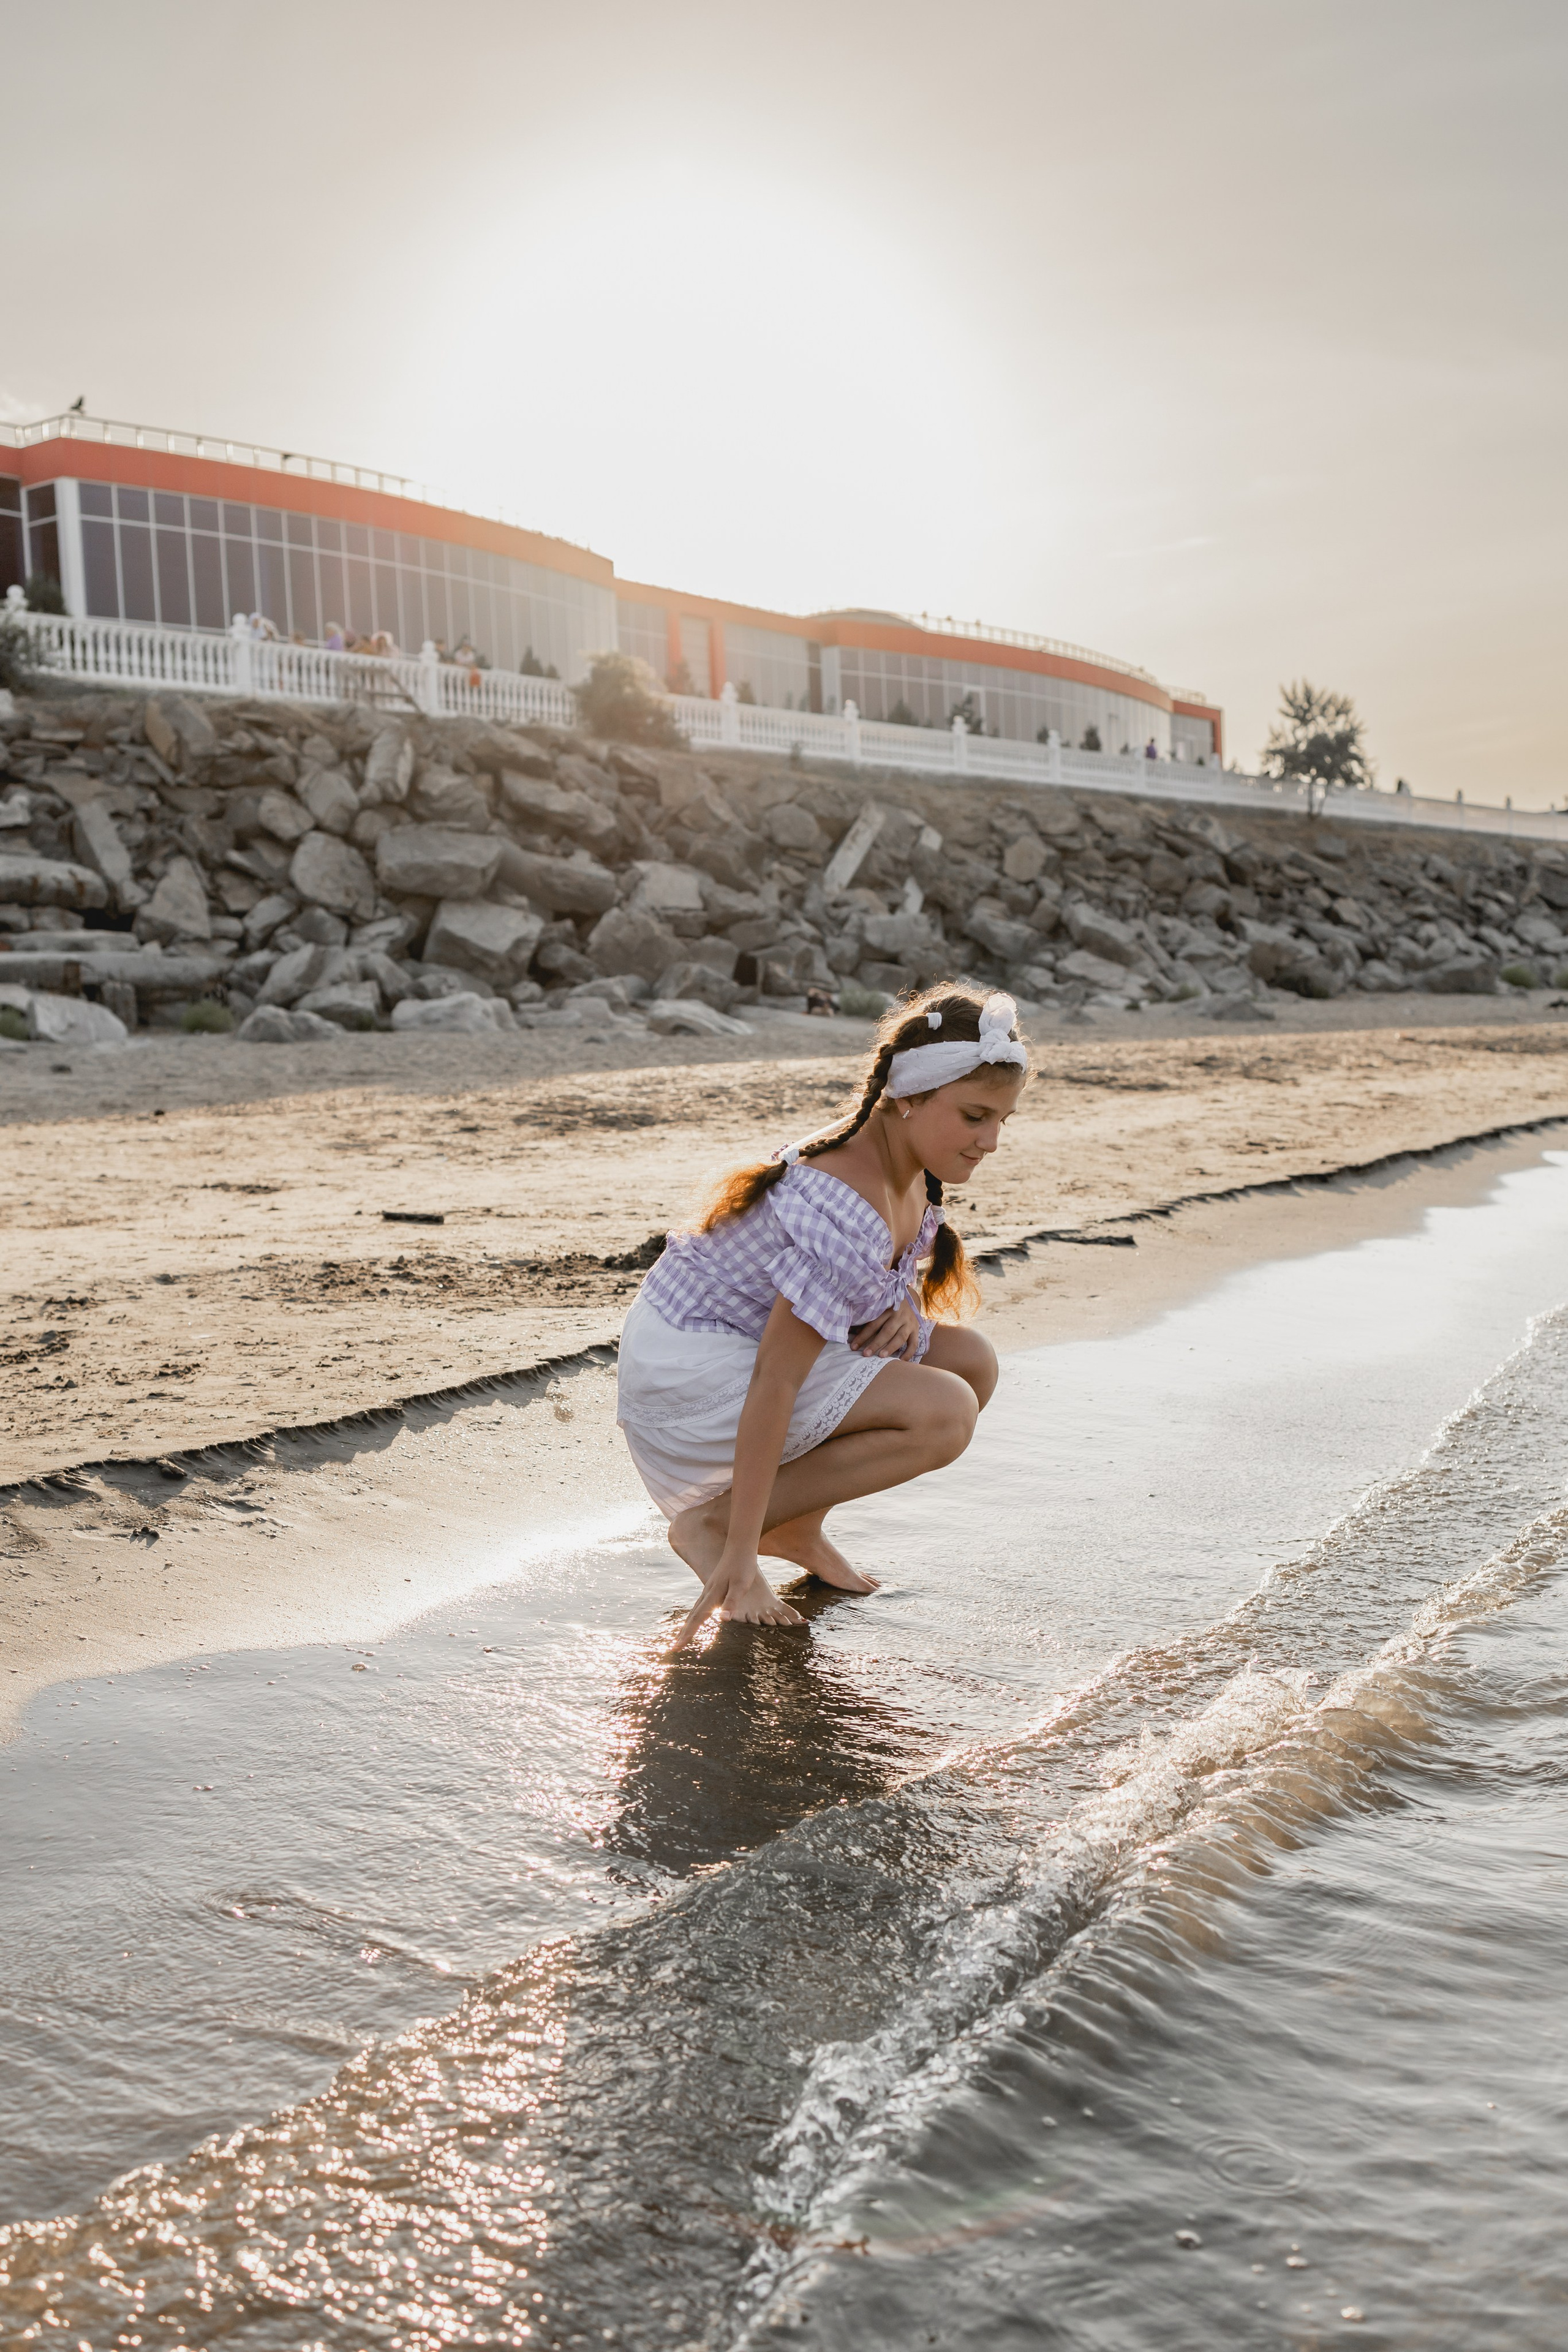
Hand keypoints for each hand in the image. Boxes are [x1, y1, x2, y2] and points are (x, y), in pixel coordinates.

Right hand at [671, 1556, 805, 1649]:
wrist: (740, 1547)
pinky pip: (699, 1605)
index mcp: (713, 1595)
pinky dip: (694, 1616)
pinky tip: (696, 1618)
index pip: (697, 1619)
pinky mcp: (712, 1587)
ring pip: (694, 1611)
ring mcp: (708, 1589)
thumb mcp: (741, 1585)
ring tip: (683, 1637)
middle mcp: (707, 1593)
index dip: (688, 1634)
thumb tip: (723, 1620)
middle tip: (675, 1648)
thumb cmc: (743, 1566)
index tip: (678, 1647)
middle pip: (692, 1617)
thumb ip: (732, 1602)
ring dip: (688, 1625)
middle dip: (684, 1633)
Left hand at [849, 1298, 922, 1359]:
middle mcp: (900, 1315)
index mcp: (888, 1308)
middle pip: (887, 1331)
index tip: (853, 1347)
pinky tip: (901, 1361)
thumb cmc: (889, 1307)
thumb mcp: (880, 1307)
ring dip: (890, 1347)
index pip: (874, 1324)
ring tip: (881, 1357)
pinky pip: (914, 1343)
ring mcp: (909, 1323)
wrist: (909, 1300)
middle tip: (866, 1354)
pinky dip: (908, 1353)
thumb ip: (870, 1318)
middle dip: (875, 1343)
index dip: (863, 1336)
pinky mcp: (916, 1330)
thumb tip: (852, 1331)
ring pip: (900, 1337)